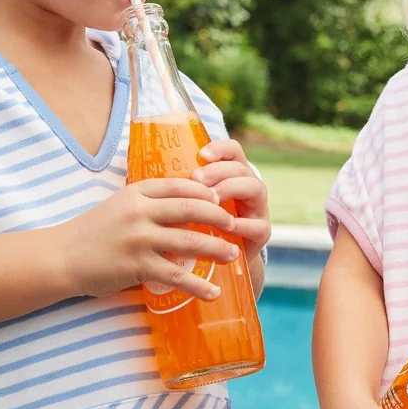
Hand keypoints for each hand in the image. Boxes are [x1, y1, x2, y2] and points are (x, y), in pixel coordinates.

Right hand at [60, 178, 240, 299]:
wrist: (61, 257)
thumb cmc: (92, 232)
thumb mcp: (118, 206)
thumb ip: (146, 205)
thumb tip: (181, 209)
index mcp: (136, 193)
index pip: (178, 185)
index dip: (204, 191)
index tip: (221, 199)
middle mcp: (140, 211)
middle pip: (190, 208)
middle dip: (218, 217)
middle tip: (234, 225)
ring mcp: (139, 238)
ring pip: (189, 241)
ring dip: (215, 249)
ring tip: (234, 255)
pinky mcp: (137, 266)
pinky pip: (175, 276)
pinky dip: (197, 285)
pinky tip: (213, 292)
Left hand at [193, 138, 271, 263]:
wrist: (218, 259)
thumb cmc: (198, 224)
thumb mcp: (191, 202)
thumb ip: (181, 188)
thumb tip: (145, 167)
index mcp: (232, 174)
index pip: (232, 151)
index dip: (220, 149)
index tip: (201, 155)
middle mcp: (248, 186)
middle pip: (241, 167)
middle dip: (219, 170)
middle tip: (197, 178)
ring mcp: (258, 208)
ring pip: (255, 187)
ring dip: (231, 189)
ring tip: (211, 199)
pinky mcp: (262, 232)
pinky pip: (258, 225)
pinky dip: (242, 225)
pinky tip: (226, 227)